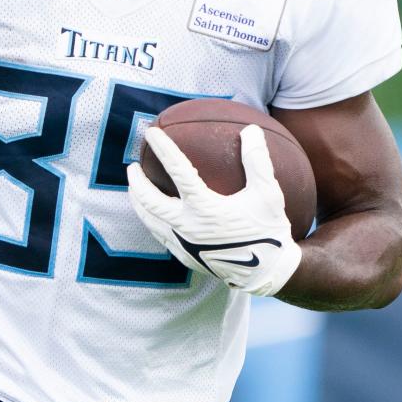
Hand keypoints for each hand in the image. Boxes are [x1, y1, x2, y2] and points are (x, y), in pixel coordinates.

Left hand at [127, 124, 301, 297]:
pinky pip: (161, 236)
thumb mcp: (268, 193)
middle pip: (150, 201)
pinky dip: (152, 221)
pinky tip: (155, 216)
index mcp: (205, 208)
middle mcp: (188, 227)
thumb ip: (257, 160)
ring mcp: (184, 244)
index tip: (151, 133)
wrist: (267, 272)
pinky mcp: (185, 257)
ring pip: (150, 221)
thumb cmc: (269, 230)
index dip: (164, 149)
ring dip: (139, 203)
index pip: (178, 171)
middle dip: (137, 182)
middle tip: (132, 166)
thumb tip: (251, 129)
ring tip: (135, 190)